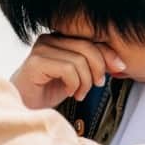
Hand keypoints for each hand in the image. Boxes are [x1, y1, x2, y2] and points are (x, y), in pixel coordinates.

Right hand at [10, 33, 127, 109]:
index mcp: (59, 37)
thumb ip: (93, 64)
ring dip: (85, 82)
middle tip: (97, 85)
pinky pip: (68, 69)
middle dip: (98, 69)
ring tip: (79, 92)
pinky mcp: (36, 63)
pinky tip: (69, 92)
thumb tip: (119, 63)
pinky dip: (74, 84)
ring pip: (79, 60)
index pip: (91, 38)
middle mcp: (49, 38)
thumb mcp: (77, 75)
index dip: (108, 53)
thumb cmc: (49, 91)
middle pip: (88, 47)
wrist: (25, 107)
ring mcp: (40, 49)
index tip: (119, 68)